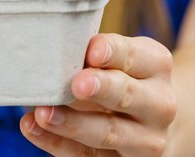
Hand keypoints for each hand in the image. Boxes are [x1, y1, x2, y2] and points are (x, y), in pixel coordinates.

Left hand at [19, 34, 176, 155]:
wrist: (146, 118)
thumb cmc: (120, 74)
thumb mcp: (117, 56)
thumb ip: (94, 54)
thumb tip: (55, 53)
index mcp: (156, 65)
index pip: (136, 56)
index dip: (114, 52)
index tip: (91, 51)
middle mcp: (160, 104)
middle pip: (129, 95)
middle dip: (102, 89)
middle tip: (77, 84)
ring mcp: (146, 139)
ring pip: (109, 133)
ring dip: (73, 123)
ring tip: (43, 113)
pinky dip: (57, 143)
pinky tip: (34, 128)